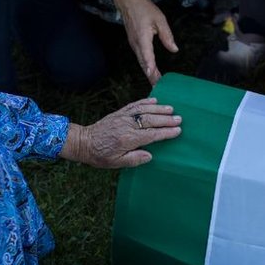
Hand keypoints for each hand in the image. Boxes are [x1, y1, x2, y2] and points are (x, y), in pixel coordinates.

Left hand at [60, 98, 181, 167]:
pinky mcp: (119, 113)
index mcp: (127, 139)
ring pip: (144, 110)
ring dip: (159, 109)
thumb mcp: (116, 163)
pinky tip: (155, 101)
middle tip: (179, 119)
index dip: (165, 133)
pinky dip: (145, 102)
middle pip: (150, 120)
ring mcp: (122, 117)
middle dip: (166, 119)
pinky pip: (134, 105)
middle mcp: (126, 126)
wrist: (84, 142)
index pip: (151, 135)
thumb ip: (134, 159)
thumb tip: (150, 155)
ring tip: (172, 109)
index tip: (177, 131)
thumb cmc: (100, 155)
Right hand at [113, 0, 177, 84]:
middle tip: (159, 88)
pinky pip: (140, 58)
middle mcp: (136, 44)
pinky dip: (145, 66)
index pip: (147, 56)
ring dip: (148, 73)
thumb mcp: (159, 19)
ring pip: (141, 62)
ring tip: (156, 83)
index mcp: (143, 38)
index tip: (154, 79)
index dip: (151, 68)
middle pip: (144, 64)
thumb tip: (174, 49)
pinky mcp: (134, 43)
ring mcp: (134, 44)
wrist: (128, 1)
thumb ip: (167, 36)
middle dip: (151, 76)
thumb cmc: (144, 8)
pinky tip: (151, 71)